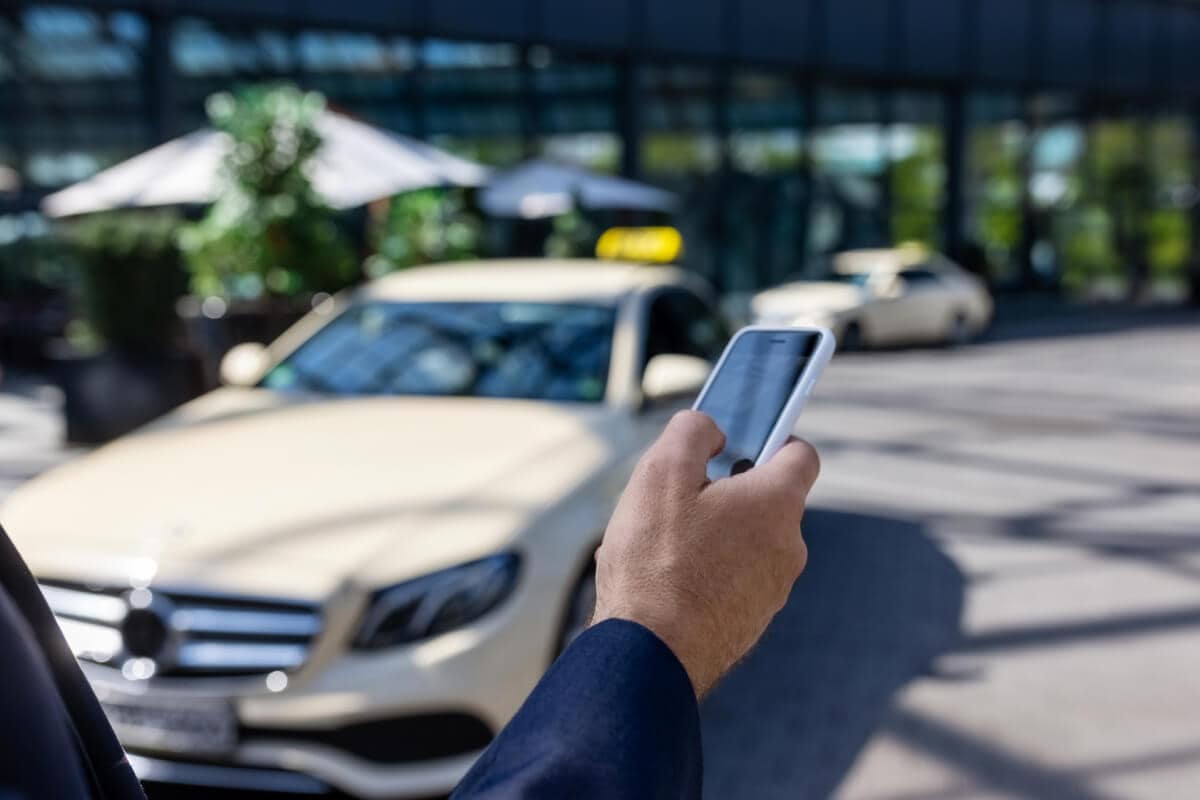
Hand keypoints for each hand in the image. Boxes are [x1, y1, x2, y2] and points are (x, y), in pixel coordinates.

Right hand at [591, 410, 819, 697]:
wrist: (651, 654)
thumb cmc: (656, 561)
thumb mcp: (661, 472)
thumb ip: (693, 432)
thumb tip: (712, 429)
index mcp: (777, 503)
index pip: (801, 454)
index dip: (772, 439)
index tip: (738, 443)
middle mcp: (789, 547)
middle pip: (767, 501)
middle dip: (728, 493)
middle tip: (679, 501)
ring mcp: (773, 590)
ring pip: (748, 543)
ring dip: (716, 536)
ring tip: (665, 548)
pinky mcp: (751, 623)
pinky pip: (735, 581)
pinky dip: (710, 574)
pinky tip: (668, 583)